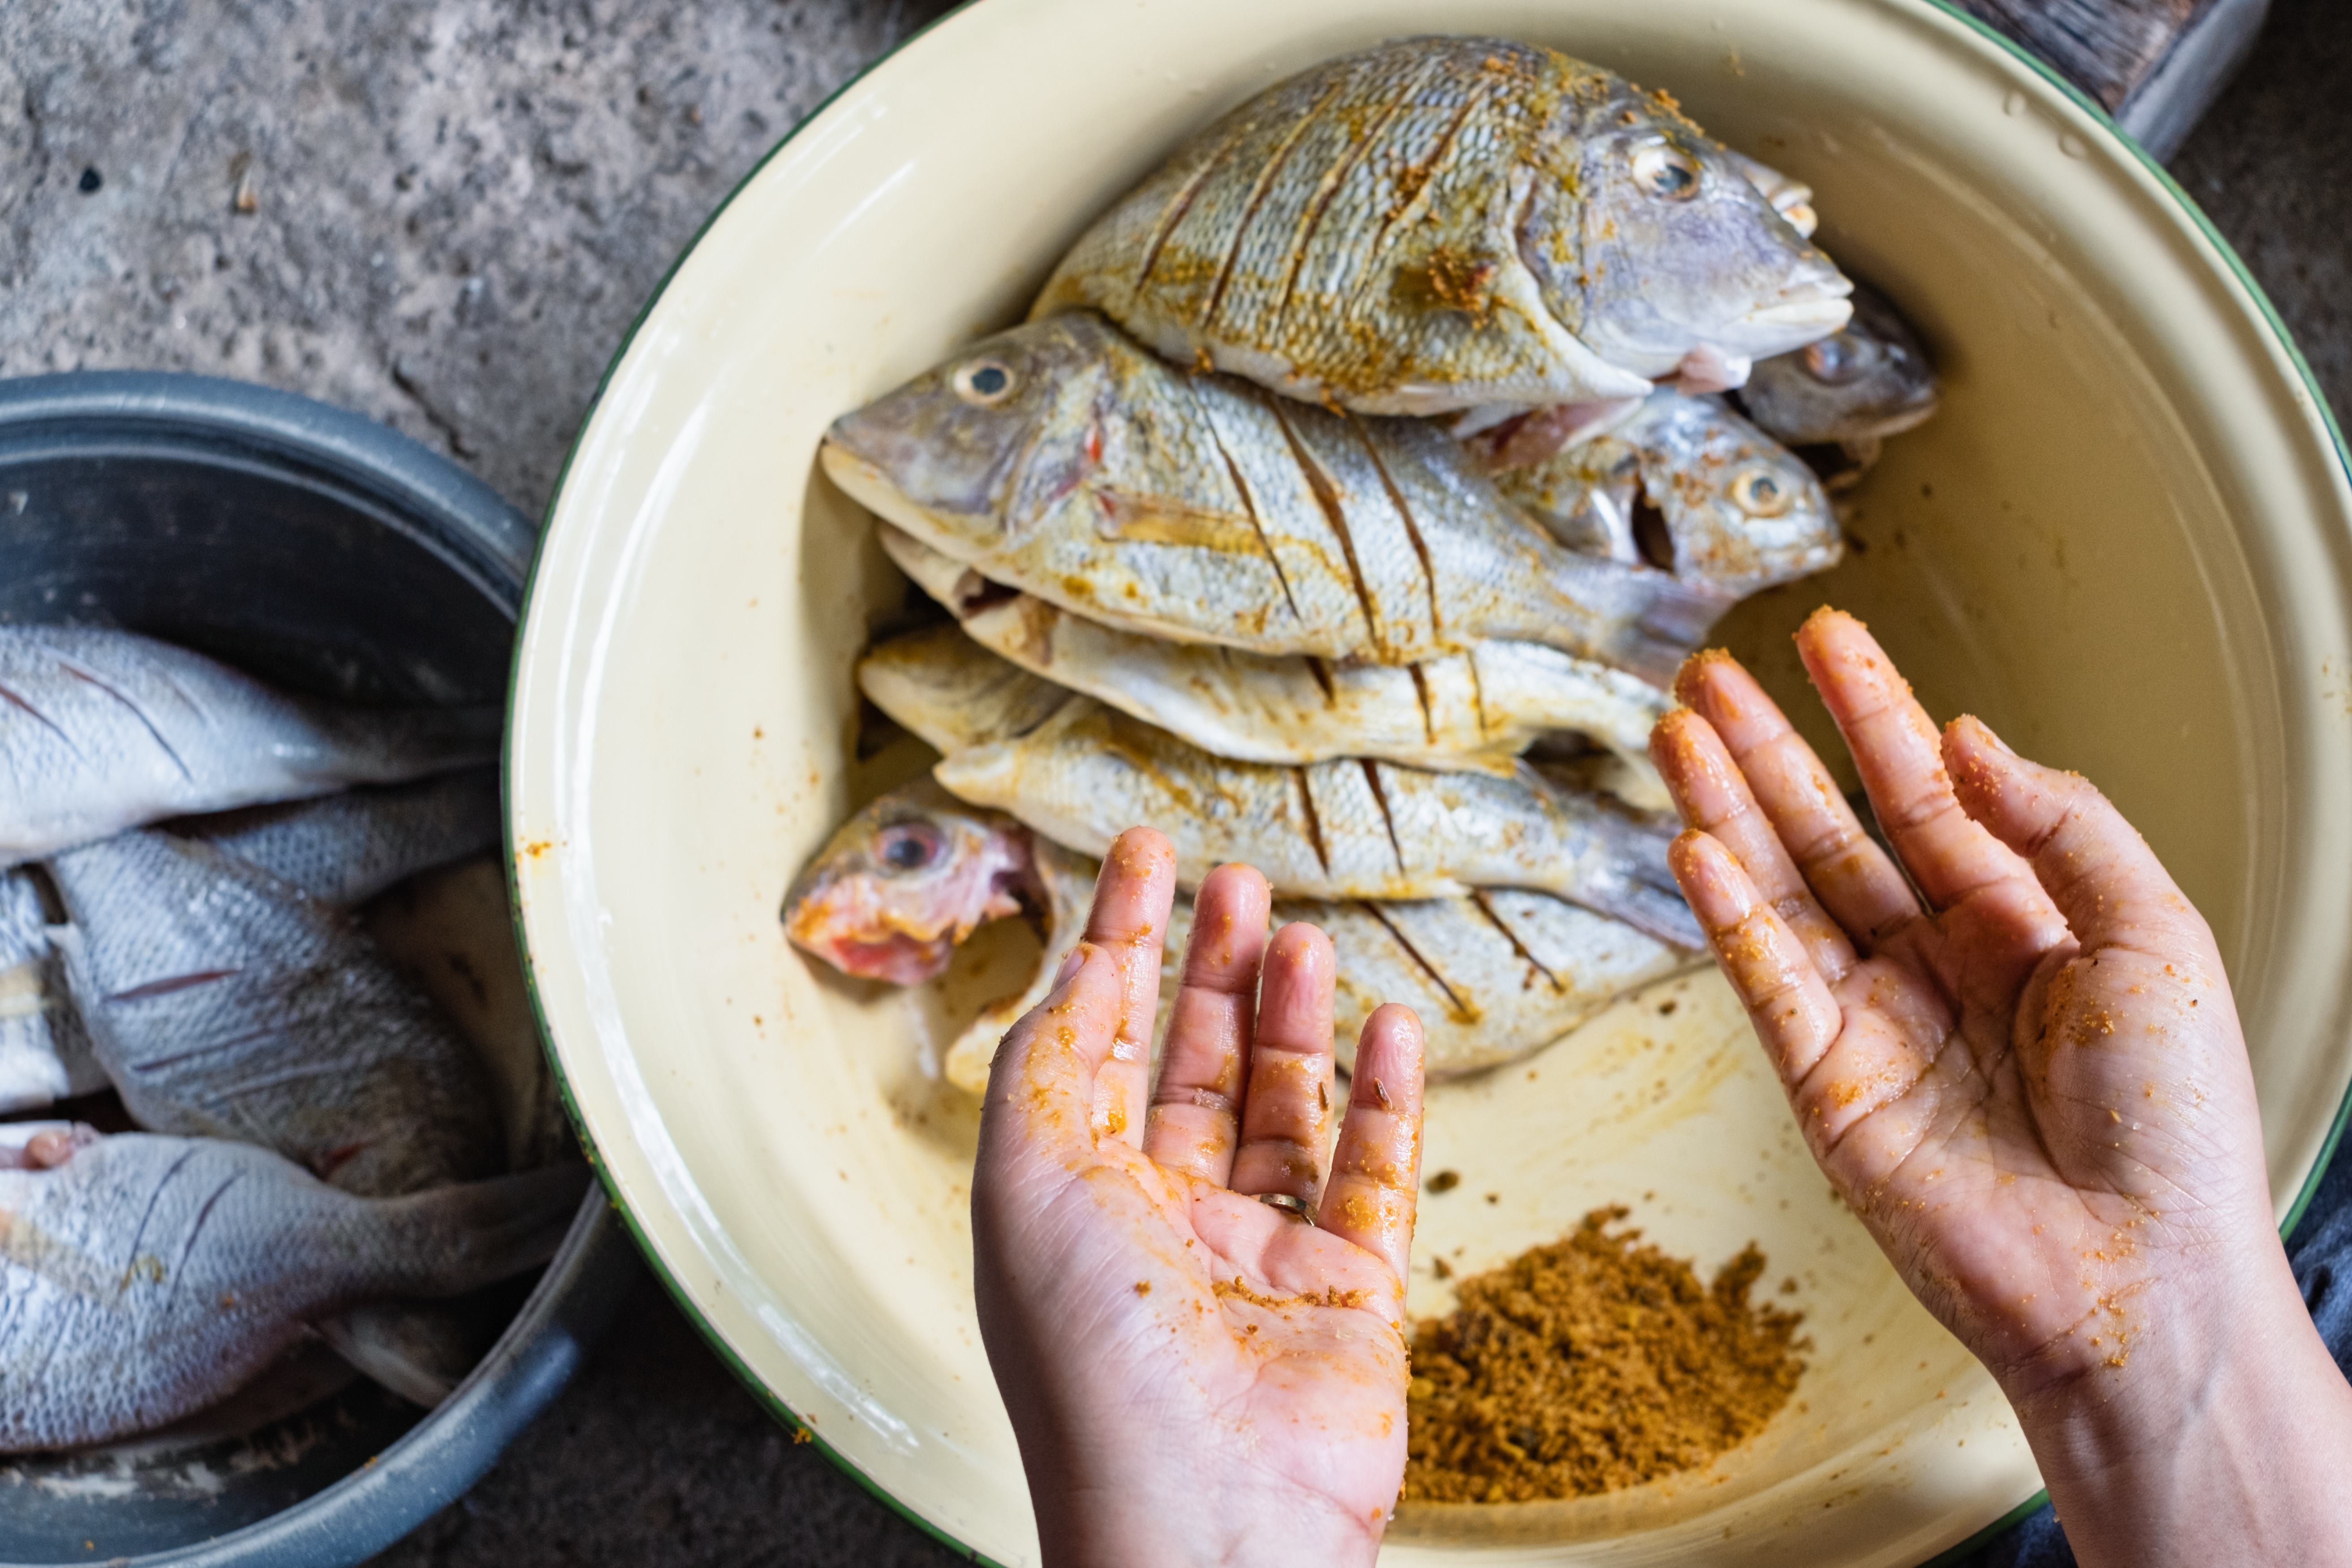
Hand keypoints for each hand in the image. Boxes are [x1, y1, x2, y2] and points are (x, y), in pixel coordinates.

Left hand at [972, 828, 1425, 1567]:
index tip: (1145, 856)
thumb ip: (1049, 1059)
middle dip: (1209, 968)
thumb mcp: (1027, 1177)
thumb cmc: (1094, 1362)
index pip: (1096, 1041)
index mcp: (1070, 1199)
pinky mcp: (1348, 1289)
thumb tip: (1077, 967)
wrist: (1205, 1516)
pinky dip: (1384, 1094)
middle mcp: (1159, 1221)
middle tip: (1236, 881)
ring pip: (1281, 1106)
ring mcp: (1257, 1254)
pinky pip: (1372, 1169)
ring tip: (1299, 938)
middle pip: (1189, 1064)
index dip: (1118, 941)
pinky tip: (1390, 1025)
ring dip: (1290, 1019)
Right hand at [1652, 608, 2351, 1567]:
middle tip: (1712, 678)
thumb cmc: (2177, 1126)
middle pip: (1833, 833)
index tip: (1828, 642)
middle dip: (1770, 751)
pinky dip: (1729, 916)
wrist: (2142, 1274)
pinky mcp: (1828, 1086)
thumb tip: (1969, 742)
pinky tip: (1698, 847)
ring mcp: (1876, 1025)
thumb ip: (2062, 825)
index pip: (1928, 796)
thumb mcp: (2154, 934)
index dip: (1874, 712)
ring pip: (1783, 892)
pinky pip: (1768, 981)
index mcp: (2022, 930)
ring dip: (1728, 810)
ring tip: (1679, 734)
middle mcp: (1938, 968)